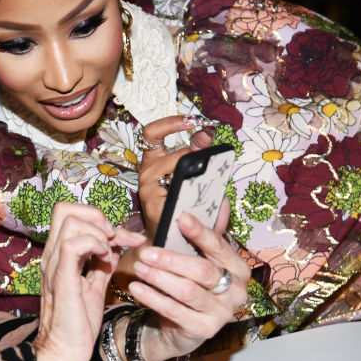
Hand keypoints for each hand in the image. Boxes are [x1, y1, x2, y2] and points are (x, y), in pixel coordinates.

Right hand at [34, 202, 145, 360]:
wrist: (66, 351)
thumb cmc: (78, 323)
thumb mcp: (95, 285)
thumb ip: (102, 263)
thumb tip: (117, 243)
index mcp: (59, 255)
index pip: (70, 213)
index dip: (100, 218)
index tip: (125, 237)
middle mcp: (53, 255)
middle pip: (64, 208)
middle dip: (96, 215)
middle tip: (112, 237)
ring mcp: (54, 264)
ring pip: (69, 220)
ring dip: (97, 231)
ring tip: (108, 252)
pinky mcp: (61, 278)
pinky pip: (73, 244)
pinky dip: (93, 244)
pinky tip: (104, 259)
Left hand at [124, 211, 248, 360]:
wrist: (181, 326)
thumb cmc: (189, 284)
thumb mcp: (196, 259)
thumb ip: (204, 235)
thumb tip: (221, 201)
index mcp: (238, 268)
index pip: (218, 246)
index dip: (200, 232)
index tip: (181, 218)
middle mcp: (236, 291)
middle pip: (202, 271)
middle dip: (170, 259)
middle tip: (145, 252)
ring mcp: (222, 313)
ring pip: (187, 291)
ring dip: (159, 277)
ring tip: (138, 267)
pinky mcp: (205, 330)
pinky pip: (175, 311)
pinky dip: (153, 298)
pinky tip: (137, 288)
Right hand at [135, 115, 216, 237]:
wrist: (170, 240)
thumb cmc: (182, 208)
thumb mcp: (192, 176)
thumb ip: (198, 154)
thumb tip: (207, 135)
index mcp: (154, 161)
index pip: (153, 132)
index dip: (171, 122)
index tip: (192, 120)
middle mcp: (147, 170)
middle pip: (173, 150)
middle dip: (198, 152)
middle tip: (213, 153)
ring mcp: (147, 185)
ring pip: (179, 166)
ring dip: (197, 172)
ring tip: (205, 186)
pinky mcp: (152, 200)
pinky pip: (178, 186)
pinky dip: (193, 189)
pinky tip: (196, 199)